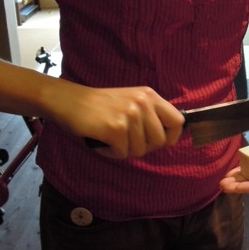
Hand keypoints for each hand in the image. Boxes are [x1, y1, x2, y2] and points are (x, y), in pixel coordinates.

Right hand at [50, 82, 184, 158]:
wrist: (71, 101)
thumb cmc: (101, 106)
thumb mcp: (131, 101)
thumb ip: (149, 115)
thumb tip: (167, 138)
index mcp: (150, 96)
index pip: (178, 121)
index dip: (171, 136)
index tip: (157, 141)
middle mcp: (143, 103)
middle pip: (160, 141)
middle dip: (144, 147)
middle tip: (126, 140)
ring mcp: (130, 115)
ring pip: (140, 150)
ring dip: (124, 150)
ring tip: (110, 138)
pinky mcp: (116, 128)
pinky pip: (122, 153)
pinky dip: (111, 153)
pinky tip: (102, 142)